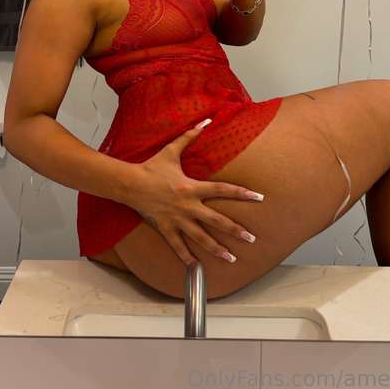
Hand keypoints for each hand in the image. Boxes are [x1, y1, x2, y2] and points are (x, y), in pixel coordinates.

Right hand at [128, 121, 262, 265]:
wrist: (130, 184)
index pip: (223, 190)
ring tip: (232, 258)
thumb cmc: (152, 166)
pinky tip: (197, 268)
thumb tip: (206, 119)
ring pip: (201, 238)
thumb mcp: (172, 149)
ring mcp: (177, 219)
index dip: (242, 193)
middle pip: (217, 220)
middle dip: (235, 230)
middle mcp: (188, 206)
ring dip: (217, 249)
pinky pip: (178, 247)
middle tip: (251, 238)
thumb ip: (190, 135)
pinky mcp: (166, 229)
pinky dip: (187, 259)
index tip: (259, 198)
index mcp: (192, 187)